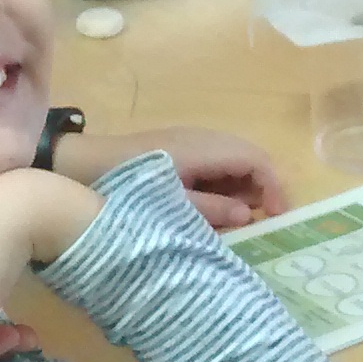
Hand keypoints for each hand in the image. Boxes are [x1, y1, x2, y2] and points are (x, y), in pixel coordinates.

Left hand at [142, 127, 288, 228]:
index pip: (257, 160)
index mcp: (206, 147)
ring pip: (235, 163)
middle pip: (251, 159)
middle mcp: (205, 140)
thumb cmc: (128, 183)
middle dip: (264, 189)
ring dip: (244, 190)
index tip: (280, 217)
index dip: (275, 187)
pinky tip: (218, 209)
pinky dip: (225, 187)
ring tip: (243, 221)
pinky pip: (217, 166)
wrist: (82, 165)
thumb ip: (212, 209)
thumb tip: (249, 215)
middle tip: (267, 222)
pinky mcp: (182, 153)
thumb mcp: (172, 204)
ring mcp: (193, 144)